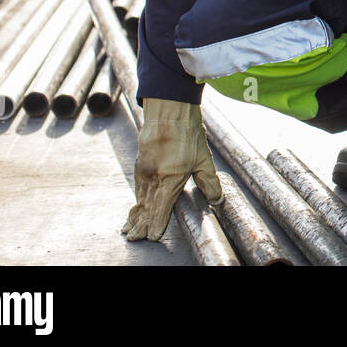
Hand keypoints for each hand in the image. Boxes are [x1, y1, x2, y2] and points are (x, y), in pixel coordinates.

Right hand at [122, 98, 221, 241]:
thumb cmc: (187, 132)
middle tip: (134, 236)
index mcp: (170, 178)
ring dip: (135, 213)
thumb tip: (217, 198)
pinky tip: (136, 204)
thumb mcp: (204, 158)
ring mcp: (144, 170)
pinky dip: (136, 198)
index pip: (160, 209)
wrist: (169, 110)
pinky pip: (138, 186)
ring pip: (139, 198)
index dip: (156, 224)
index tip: (153, 235)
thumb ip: (209, 181)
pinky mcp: (140, 163)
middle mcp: (154, 177)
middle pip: (145, 207)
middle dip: (140, 224)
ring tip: (129, 227)